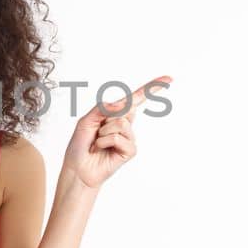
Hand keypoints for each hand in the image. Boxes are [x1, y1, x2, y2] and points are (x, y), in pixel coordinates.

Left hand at [63, 75, 171, 189]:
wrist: (78, 169)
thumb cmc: (81, 145)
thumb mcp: (86, 120)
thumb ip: (102, 108)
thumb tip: (123, 103)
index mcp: (116, 114)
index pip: (136, 99)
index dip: (152, 88)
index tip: (169, 78)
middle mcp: (125, 124)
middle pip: (126, 107)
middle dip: (107, 116)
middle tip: (96, 132)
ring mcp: (129, 137)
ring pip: (121, 122)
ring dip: (103, 131)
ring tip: (98, 142)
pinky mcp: (130, 150)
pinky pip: (117, 137)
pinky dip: (104, 142)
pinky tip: (101, 149)